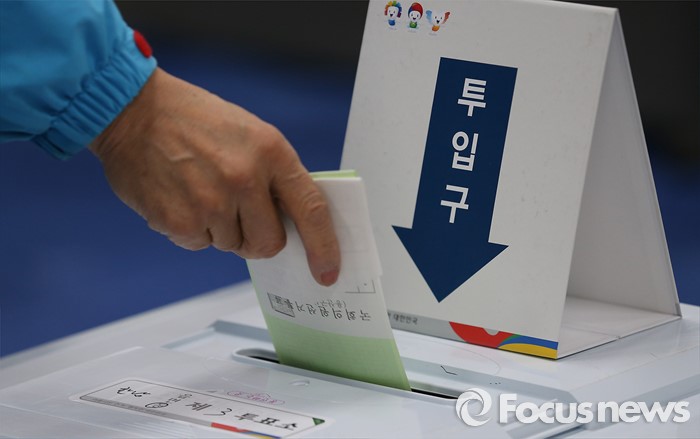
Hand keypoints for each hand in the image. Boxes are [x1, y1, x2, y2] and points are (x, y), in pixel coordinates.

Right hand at [90, 68, 339, 285]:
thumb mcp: (251, 135)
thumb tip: (294, 222)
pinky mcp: (179, 222)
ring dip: (221, 229)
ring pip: (233, 246)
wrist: (132, 110)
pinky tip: (182, 196)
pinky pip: (200, 245)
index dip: (324, 247)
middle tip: (240, 213)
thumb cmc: (195, 120)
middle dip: (259, 238)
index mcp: (271, 152)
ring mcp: (211, 203)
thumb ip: (276, 178)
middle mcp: (244, 179)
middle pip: (270, 243)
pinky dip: (193, 229)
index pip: (311, 210)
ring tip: (201, 189)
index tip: (328, 271)